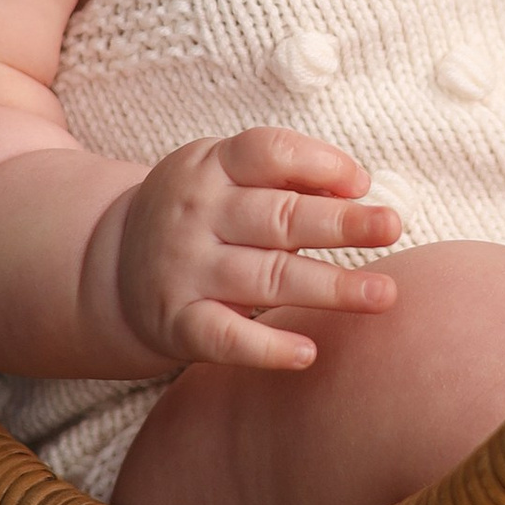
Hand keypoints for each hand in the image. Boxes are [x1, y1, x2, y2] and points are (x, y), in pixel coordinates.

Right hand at [98, 129, 403, 374]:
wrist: (112, 267)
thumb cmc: (202, 215)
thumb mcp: (227, 176)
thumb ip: (287, 176)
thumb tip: (358, 187)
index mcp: (212, 165)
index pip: (268, 152)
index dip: (320, 163)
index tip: (363, 183)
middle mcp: (197, 215)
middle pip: (277, 216)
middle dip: (340, 223)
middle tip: (392, 226)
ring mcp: (185, 269)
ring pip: (266, 278)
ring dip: (329, 287)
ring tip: (383, 294)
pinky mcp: (177, 321)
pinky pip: (224, 337)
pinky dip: (266, 347)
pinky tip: (308, 352)